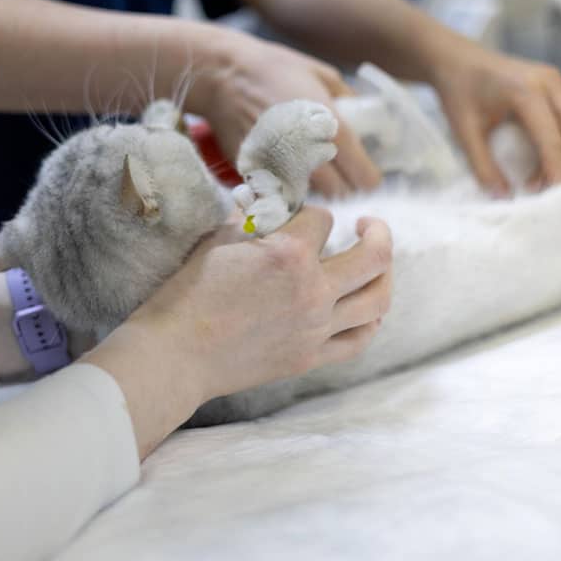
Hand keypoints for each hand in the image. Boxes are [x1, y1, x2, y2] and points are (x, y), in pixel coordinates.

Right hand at [82, 207, 391, 458]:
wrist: (176, 354)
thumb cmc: (189, 293)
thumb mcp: (219, 240)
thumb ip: (253, 219)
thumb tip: (268, 203)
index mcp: (289, 254)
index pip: (323, 219)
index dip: (311, 213)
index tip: (299, 218)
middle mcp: (313, 290)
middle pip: (375, 256)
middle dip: (377, 231)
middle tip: (368, 224)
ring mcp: (316, 327)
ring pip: (379, 299)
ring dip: (384, 275)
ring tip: (376, 263)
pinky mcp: (311, 356)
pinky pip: (359, 339)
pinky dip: (370, 319)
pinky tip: (365, 307)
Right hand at [204, 33, 381, 196]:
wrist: (223, 76)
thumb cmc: (274, 69)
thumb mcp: (322, 74)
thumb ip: (349, 99)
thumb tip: (364, 115)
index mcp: (330, 129)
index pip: (362, 175)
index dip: (368, 177)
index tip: (366, 173)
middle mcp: (306, 154)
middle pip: (339, 193)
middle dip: (345, 186)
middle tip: (341, 174)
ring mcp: (279, 167)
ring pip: (311, 197)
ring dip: (317, 190)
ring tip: (312, 171)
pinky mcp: (255, 173)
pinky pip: (280, 192)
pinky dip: (286, 188)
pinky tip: (285, 169)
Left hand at [434, 45, 560, 192]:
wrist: (455, 60)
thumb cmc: (458, 92)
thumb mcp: (465, 132)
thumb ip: (483, 166)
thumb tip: (502, 197)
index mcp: (525, 91)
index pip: (552, 139)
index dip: (554, 169)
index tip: (547, 194)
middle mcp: (547, 81)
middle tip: (551, 188)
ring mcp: (553, 79)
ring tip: (544, 176)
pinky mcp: (553, 82)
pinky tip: (547, 158)